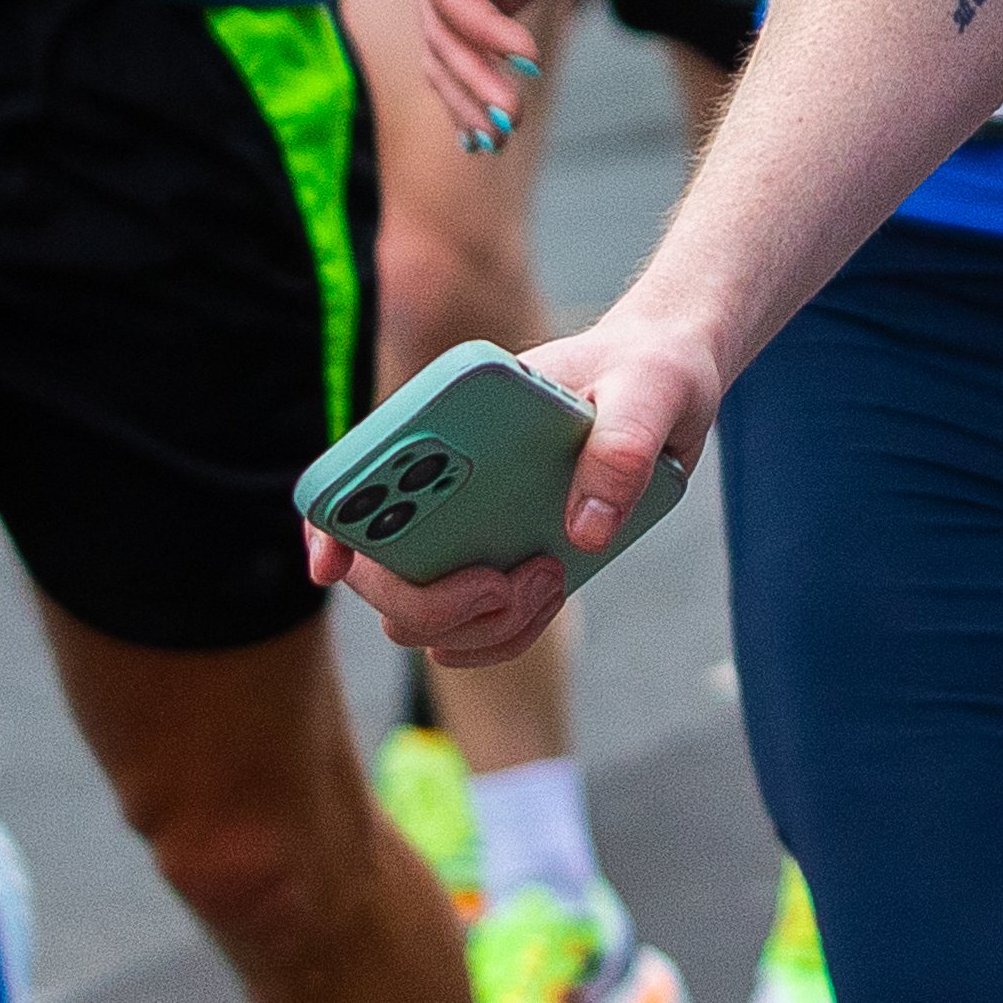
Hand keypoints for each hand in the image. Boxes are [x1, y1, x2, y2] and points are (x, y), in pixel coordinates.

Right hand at [307, 308, 719, 669]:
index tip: (334, 565)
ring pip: (425, 620)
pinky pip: (481, 632)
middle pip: (382, 573)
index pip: (356, 474)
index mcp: (449, 420)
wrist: (673, 390)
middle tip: (497, 582)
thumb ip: (624, 444)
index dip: (328, 524)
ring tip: (547, 574)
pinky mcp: (508, 568)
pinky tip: (551, 588)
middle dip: (428, 601)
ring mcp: (470, 535)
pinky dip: (507, 633)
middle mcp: (442, 485)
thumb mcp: (651, 388)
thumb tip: (583, 533)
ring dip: (477, 626)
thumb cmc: (646, 370)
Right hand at [402, 0, 595, 148]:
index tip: (527, 54)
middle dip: (475, 78)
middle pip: (441, 32)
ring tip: (500, 139)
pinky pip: (455, 61)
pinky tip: (479, 142)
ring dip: (467, 101)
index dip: (479, 26)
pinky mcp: (463, 12)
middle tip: (515, 119)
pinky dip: (463, 100)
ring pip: (442, 57)